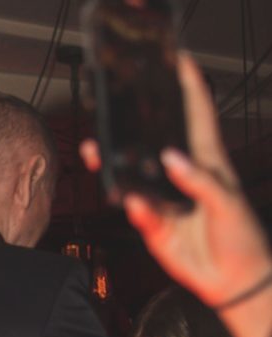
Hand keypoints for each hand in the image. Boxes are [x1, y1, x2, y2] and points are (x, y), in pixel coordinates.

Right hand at [85, 54, 270, 317]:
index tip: (176, 56)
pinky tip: (132, 203)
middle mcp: (181, 174)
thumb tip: (172, 160)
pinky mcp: (152, 224)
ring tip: (95, 148)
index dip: (188, 84)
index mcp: (207, 160)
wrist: (235, 281)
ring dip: (112, 161)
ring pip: (131, 173)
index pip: (196, 113)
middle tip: (109, 100)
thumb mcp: (228, 202)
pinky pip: (135, 210)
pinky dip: (133, 207)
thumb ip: (201, 181)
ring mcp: (163, 198)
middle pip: (150, 139)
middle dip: (130, 119)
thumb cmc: (241, 235)